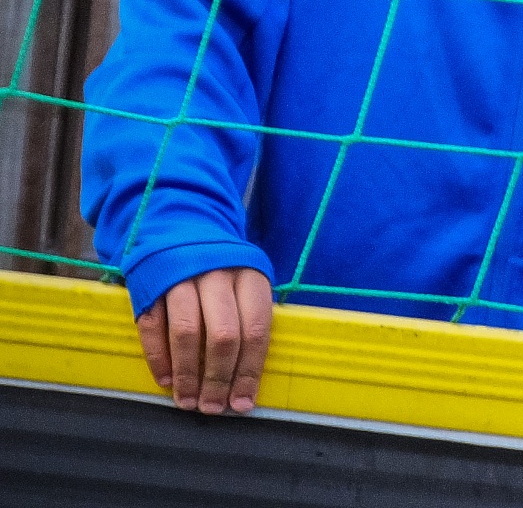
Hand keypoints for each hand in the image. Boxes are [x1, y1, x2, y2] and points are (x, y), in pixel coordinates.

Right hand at [134, 267, 272, 414]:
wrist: (183, 228)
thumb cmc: (223, 271)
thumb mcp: (246, 286)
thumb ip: (248, 324)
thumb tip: (245, 386)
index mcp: (251, 276)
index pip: (256, 330)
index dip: (250, 371)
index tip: (242, 403)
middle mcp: (219, 276)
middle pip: (224, 335)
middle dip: (218, 378)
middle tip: (212, 408)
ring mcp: (183, 279)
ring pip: (187, 334)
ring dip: (188, 374)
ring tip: (188, 401)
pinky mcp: (151, 285)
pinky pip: (153, 328)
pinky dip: (158, 359)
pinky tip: (165, 381)